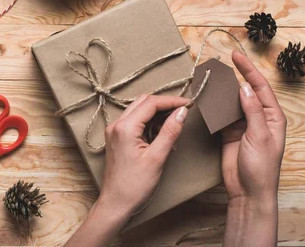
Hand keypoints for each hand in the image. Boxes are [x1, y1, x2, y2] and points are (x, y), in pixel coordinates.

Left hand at [100, 94, 189, 217]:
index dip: (171, 101)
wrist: (116, 203)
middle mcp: (116, 124)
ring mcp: (115, 131)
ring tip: (174, 128)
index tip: (190, 104)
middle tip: (184, 111)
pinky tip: (162, 136)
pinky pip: (135, 122)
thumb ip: (170, 132)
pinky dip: (150, 124)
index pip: (150, 103)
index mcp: (124, 127)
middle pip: (143, 102)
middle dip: (164, 105)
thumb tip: (182, 112)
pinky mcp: (117, 138)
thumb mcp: (157, 158)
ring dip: (157, 115)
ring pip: (139, 111)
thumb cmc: (134, 185)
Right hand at [222, 50, 286, 246]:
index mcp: (272, 116)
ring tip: (210, 78)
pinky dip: (214, 106)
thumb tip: (244, 87)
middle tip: (219, 63)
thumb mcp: (259, 137)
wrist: (248, 191)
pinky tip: (207, 98)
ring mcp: (243, 125)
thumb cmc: (261, 168)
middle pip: (245, 91)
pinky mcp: (229, 133)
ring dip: (222, 91)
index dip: (248, 70)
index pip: (260, 87)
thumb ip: (252, 111)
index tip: (235, 56)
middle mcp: (258, 117)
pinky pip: (221, 114)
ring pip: (231, 102)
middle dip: (234, 76)